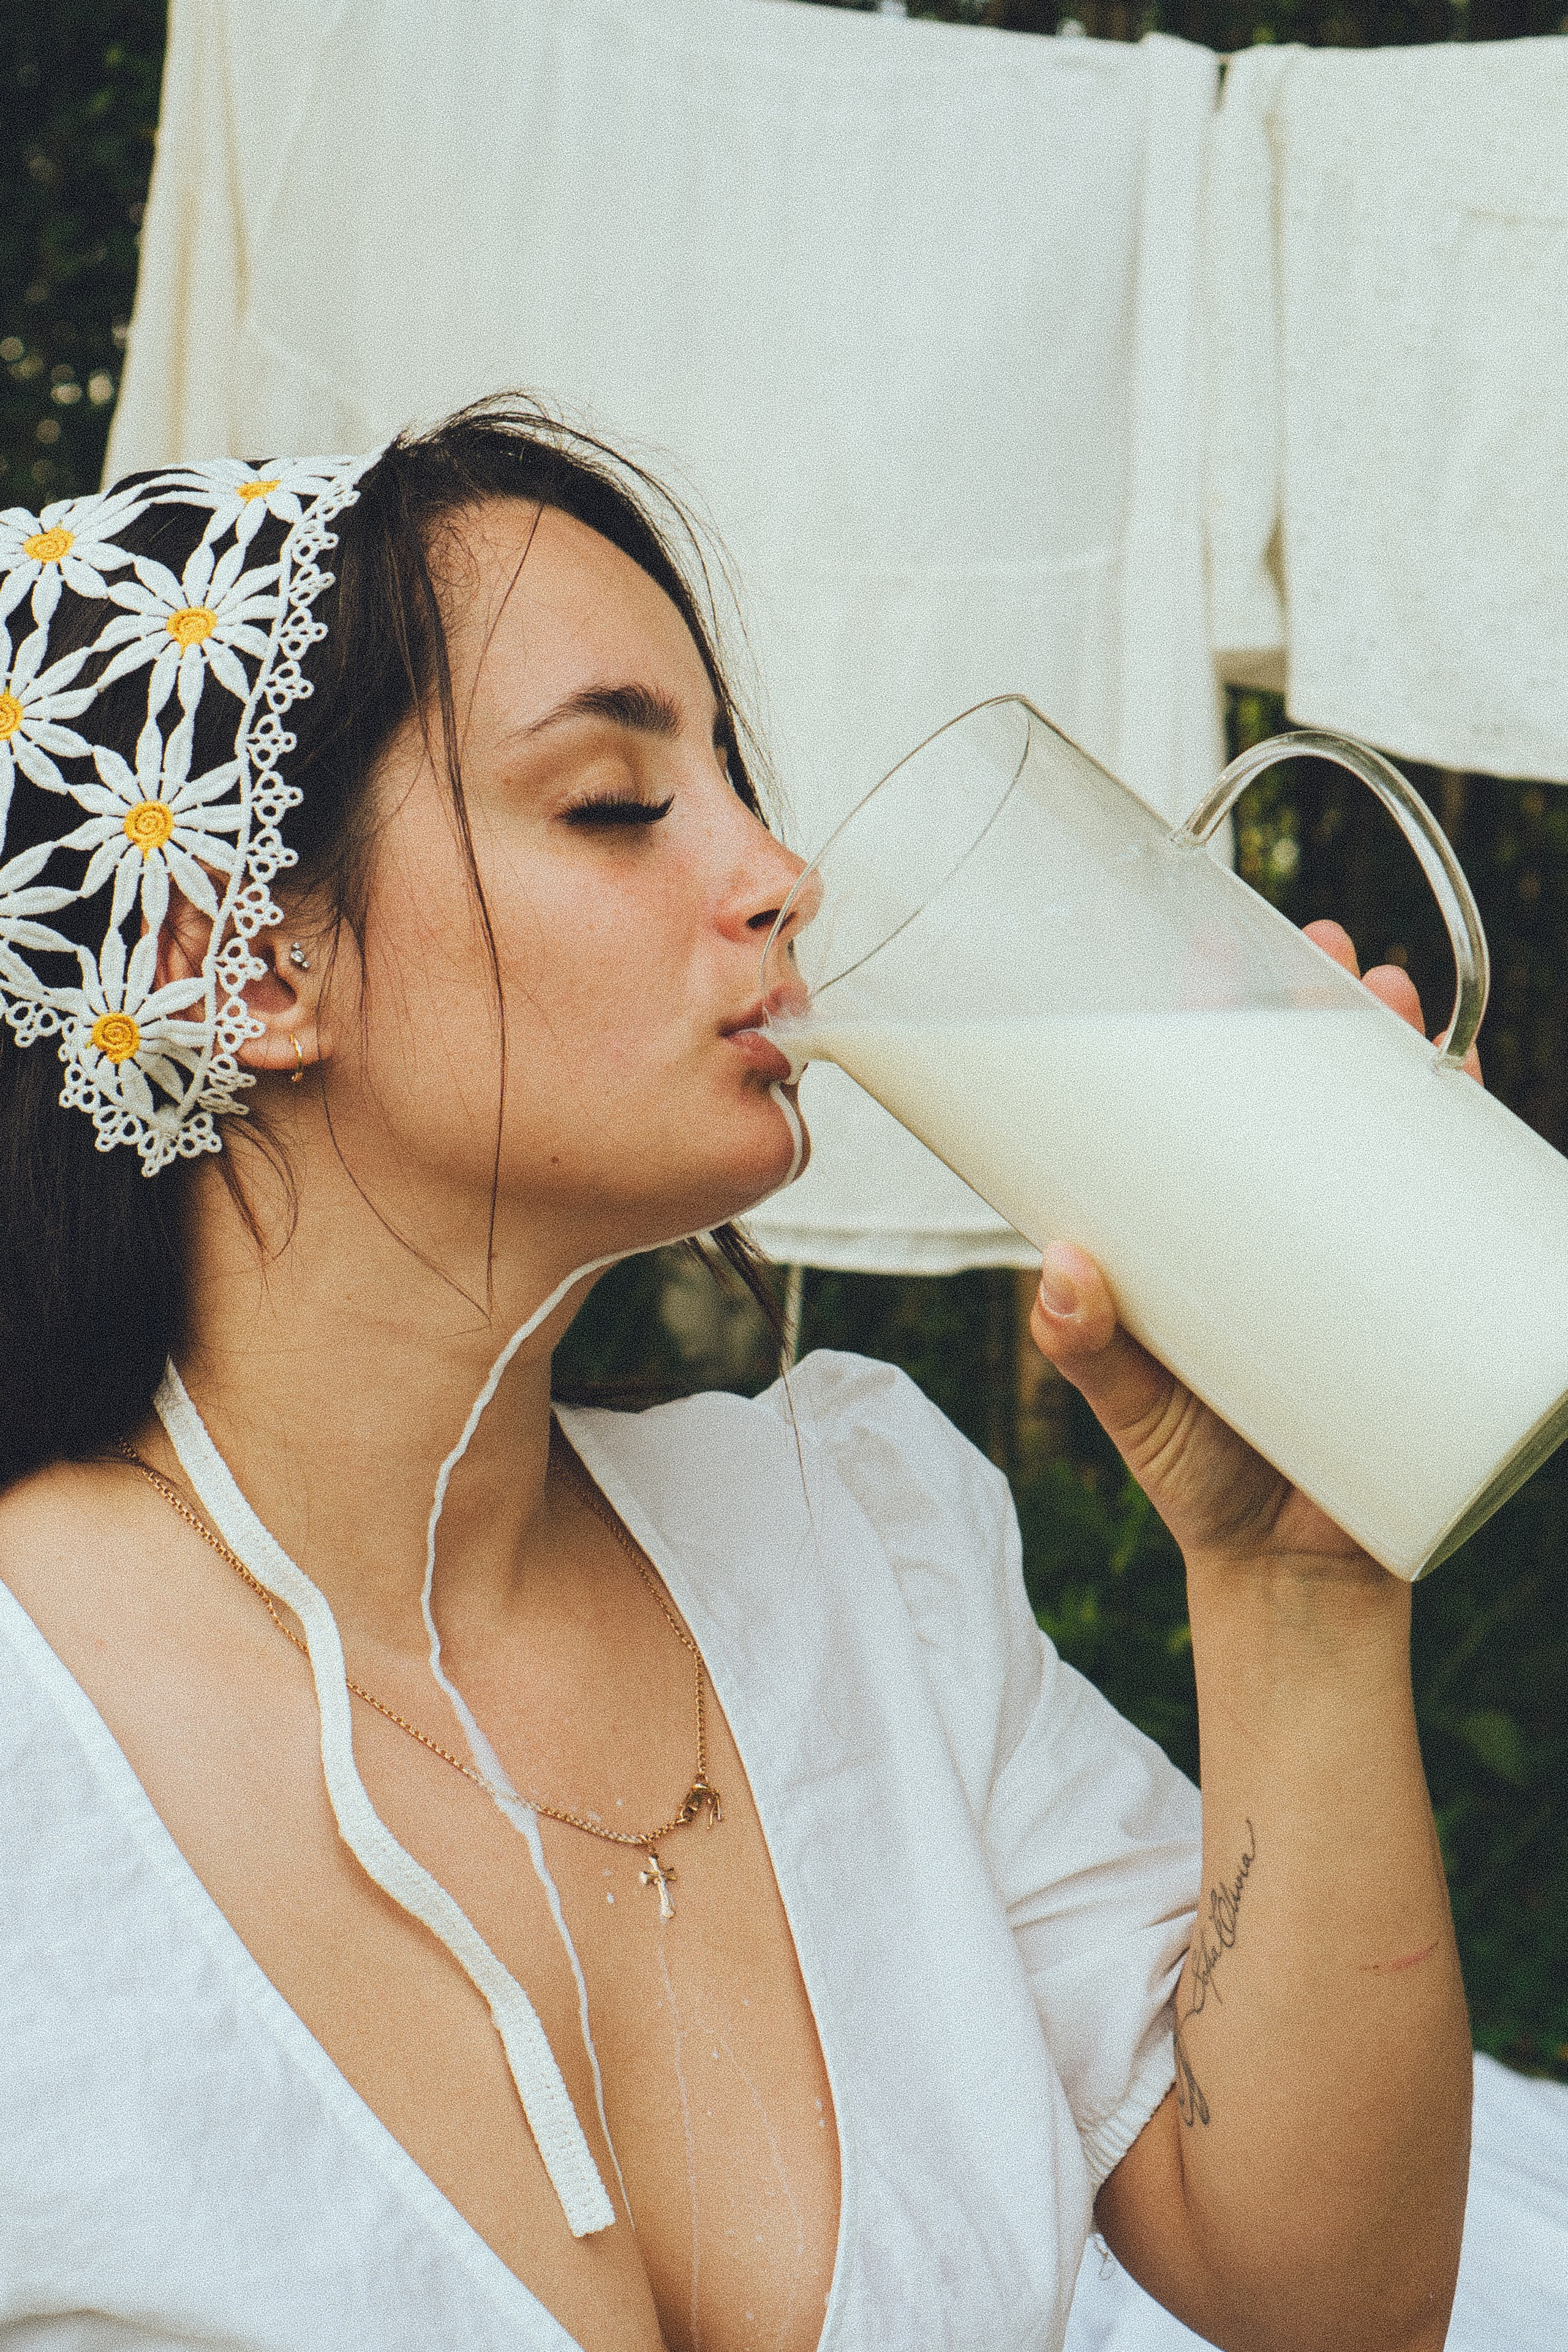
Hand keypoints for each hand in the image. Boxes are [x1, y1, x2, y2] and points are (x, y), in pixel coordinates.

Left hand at [1028, 922, 1476, 1576]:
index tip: (1212, 955)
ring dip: (1399, 1051)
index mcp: (1206, 1229)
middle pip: (1306, 1092)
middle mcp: (1283, 1225)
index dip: (1215, 1021)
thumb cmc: (1197, 1479)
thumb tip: (1061, 1265)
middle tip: (1322, 951)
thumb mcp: (1129, 1402)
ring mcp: (1361, 1258)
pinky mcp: (1425, 1304)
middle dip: (1320, 1009)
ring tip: (1393, 998)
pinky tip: (1469, 1082)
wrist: (1293, 1579)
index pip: (1207, 1101)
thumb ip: (1087, 1345)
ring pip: (1386, 1129)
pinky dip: (1470, 1144)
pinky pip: (1454, 1209)